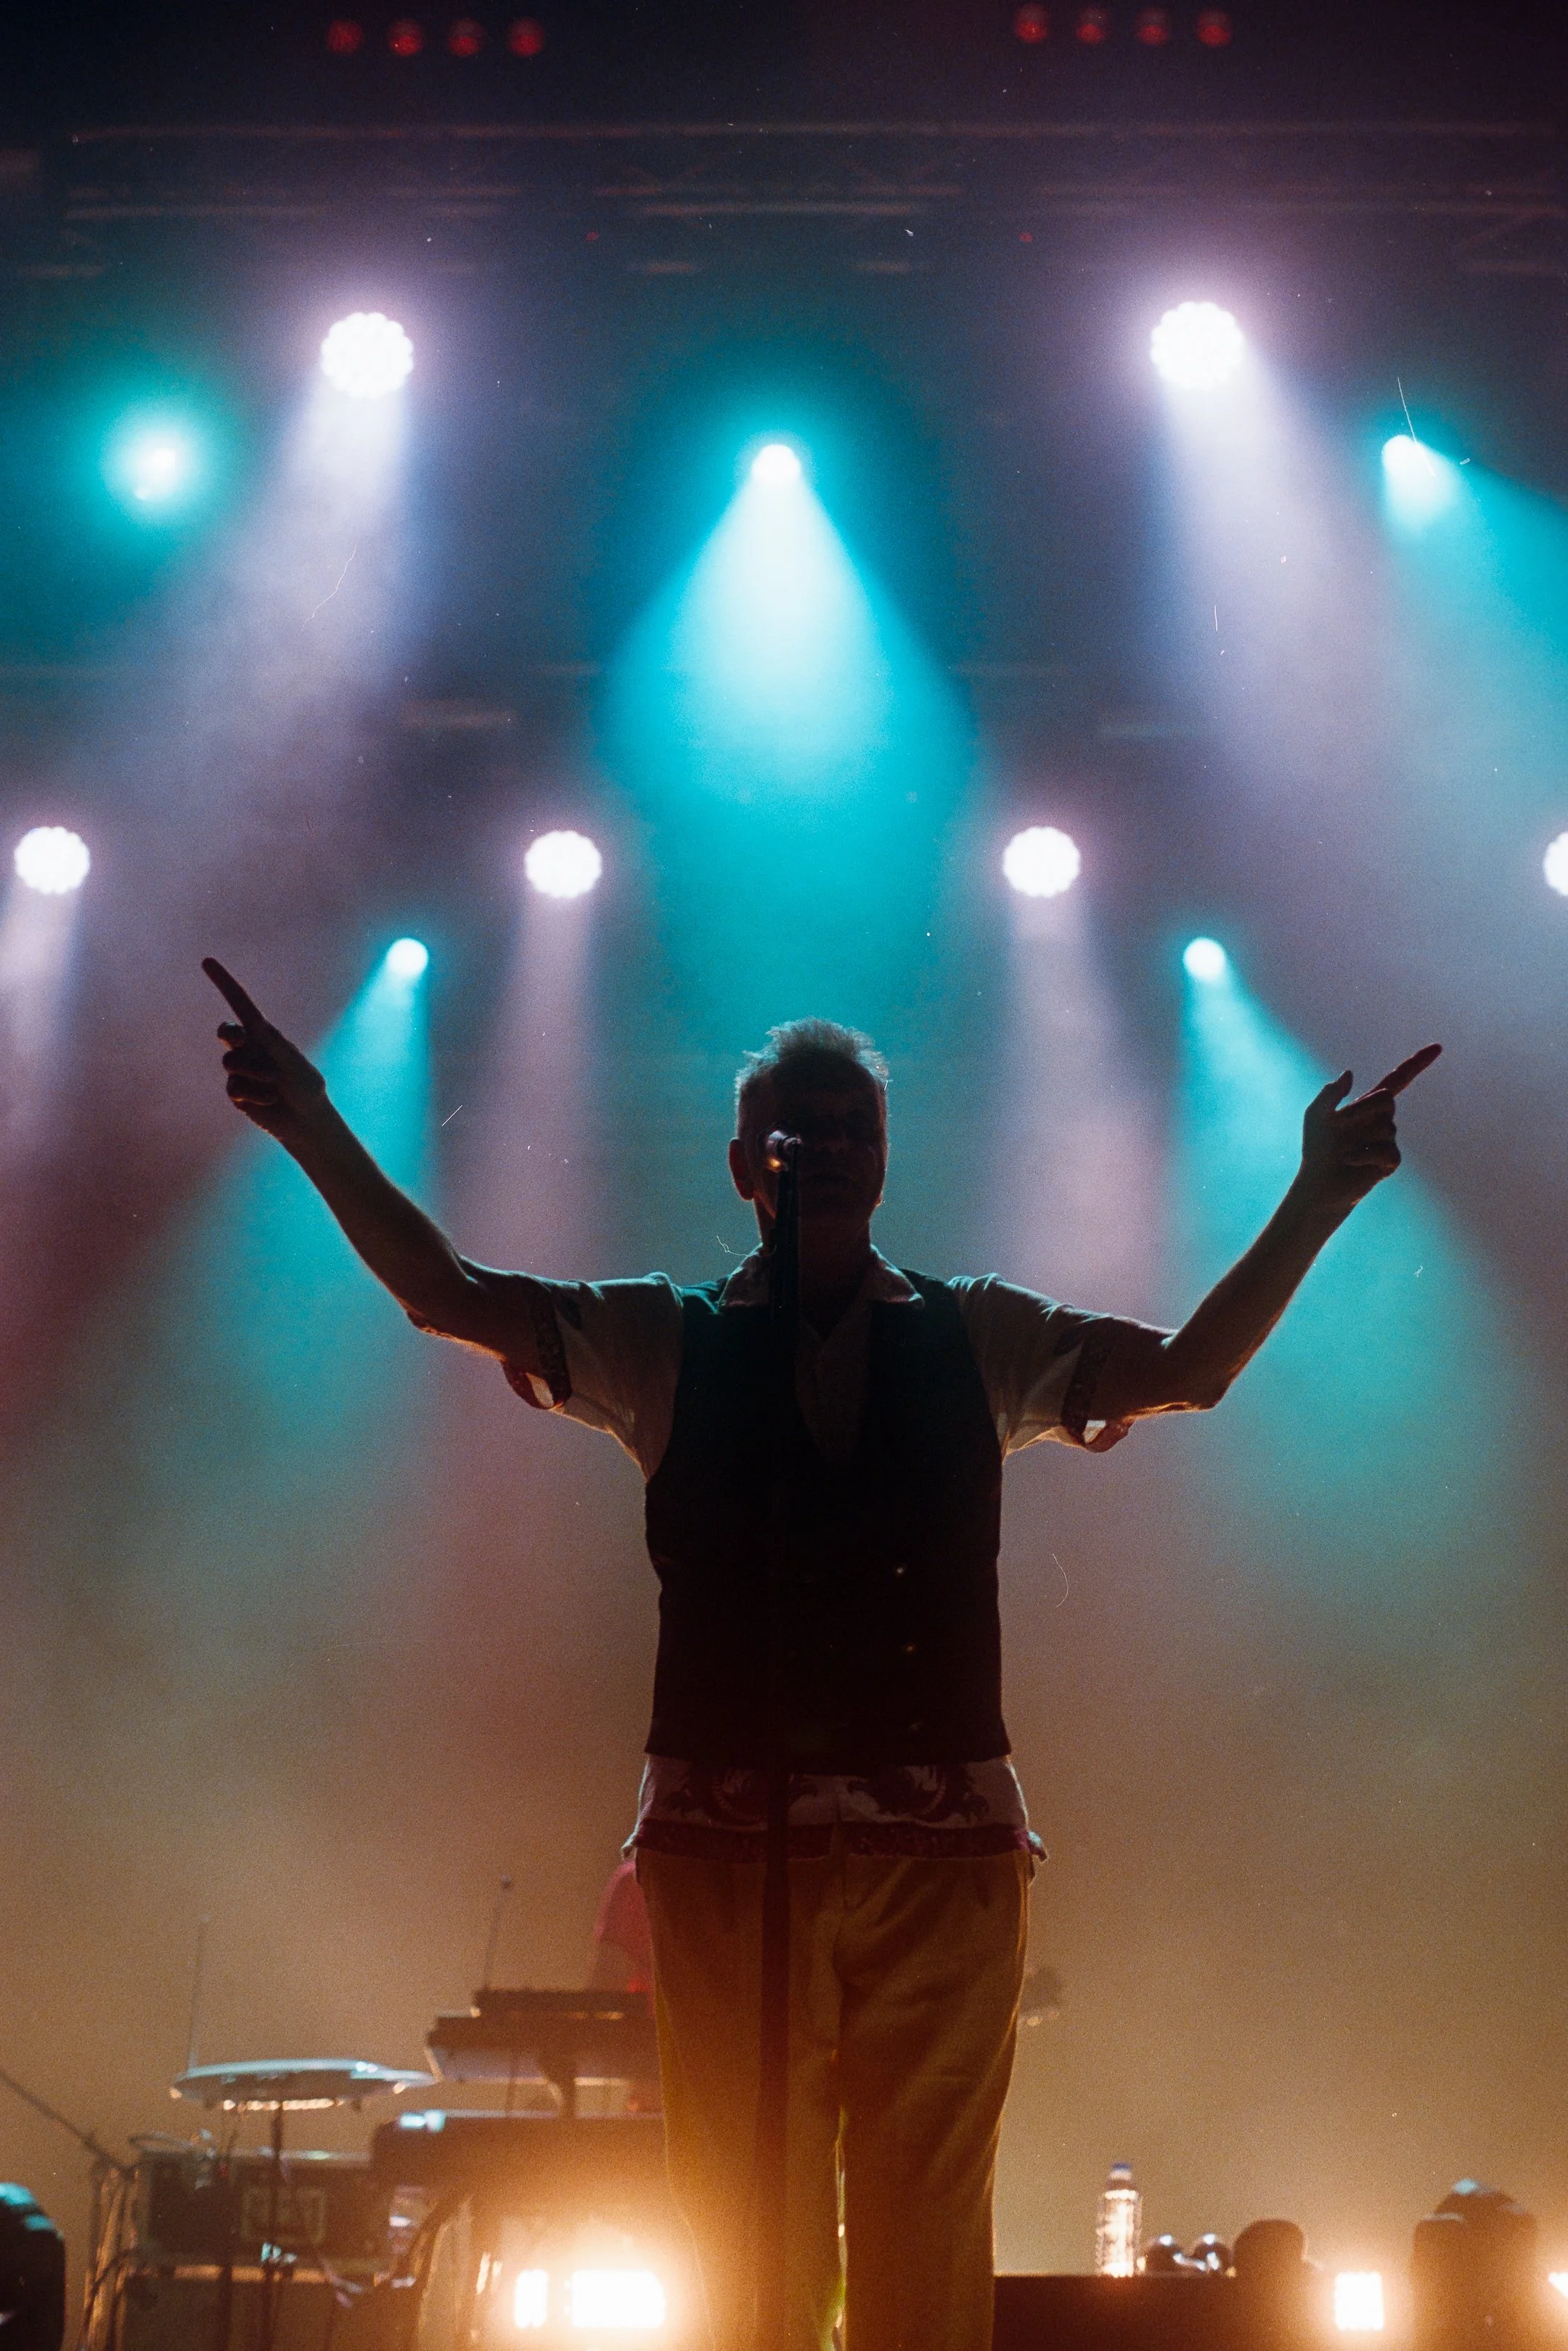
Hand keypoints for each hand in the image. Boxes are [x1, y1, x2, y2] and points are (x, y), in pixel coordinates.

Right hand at [203, 958, 328, 1142]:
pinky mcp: (237, 1092)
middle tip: (242, 1041)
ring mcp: (241, 1070)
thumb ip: (273, 1045)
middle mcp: (250, 1048)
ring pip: (230, 1063)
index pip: (241, 1004)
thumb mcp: (293, 1063)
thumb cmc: (306, 1087)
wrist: (305, 1121)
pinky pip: (234, 1088)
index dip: (223, 982)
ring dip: (254, 1074)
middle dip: (230, 1035)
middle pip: (226, 1032)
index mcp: (265, 1034)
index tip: (207, 961)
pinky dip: (254, 1095)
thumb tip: (252, 1024)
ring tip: (273, 1085)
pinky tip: (268, 1101)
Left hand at [1299, 1043, 1441, 1218]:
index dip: (1416, 1064)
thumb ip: (1330, 1093)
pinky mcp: (1389, 1163)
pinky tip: (1350, 1162)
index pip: (1396, 1080)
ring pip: (1385, 1128)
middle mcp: (1381, 1120)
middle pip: (1387, 1100)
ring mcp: (1388, 1141)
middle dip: (1362, 1110)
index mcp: (1366, 1106)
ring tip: (1344, 1153)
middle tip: (1340, 1127)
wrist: (1317, 1184)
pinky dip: (1363, 1156)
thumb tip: (1350, 1073)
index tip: (1438, 1047)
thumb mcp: (1315, 1115)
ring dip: (1358, 1139)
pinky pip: (1387, 1152)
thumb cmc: (1316, 1149)